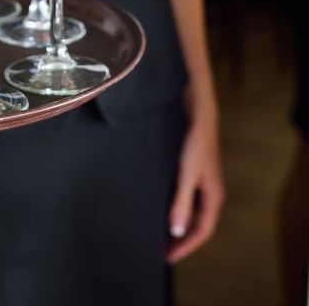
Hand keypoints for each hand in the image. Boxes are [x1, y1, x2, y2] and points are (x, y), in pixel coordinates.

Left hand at [166, 112, 224, 262]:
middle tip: (161, 250)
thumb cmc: (193, 143)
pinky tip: (161, 209)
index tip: (168, 257)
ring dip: (178, 225)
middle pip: (197, 224)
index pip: (201, 231)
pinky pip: (186, 199)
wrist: (197, 114)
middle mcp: (210, 193)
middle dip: (181, 240)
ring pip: (191, 212)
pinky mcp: (193, 173)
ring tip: (159, 234)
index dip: (185, 246)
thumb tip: (177, 231)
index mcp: (213, 197)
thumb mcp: (186, 175)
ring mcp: (202, 183)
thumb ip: (181, 203)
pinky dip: (176, 209)